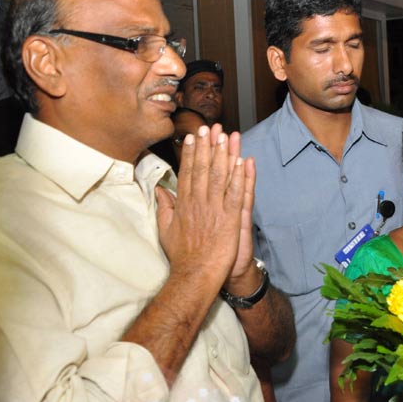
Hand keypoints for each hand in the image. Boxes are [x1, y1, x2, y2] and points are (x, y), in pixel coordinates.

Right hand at [156, 124, 247, 293]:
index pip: (188, 173)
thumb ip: (164, 207)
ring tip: (226, 135)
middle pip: (203, 169)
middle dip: (208, 146)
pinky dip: (240, 177)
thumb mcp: (165, 229)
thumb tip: (159, 190)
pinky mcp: (230, 219)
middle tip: (211, 126)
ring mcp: (214, 210)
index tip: (194, 136)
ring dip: (224, 154)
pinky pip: (236, 194)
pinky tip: (243, 161)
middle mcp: (198, 203)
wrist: (196, 275)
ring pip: (219, 176)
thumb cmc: (182, 256)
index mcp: (184, 204)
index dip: (192, 153)